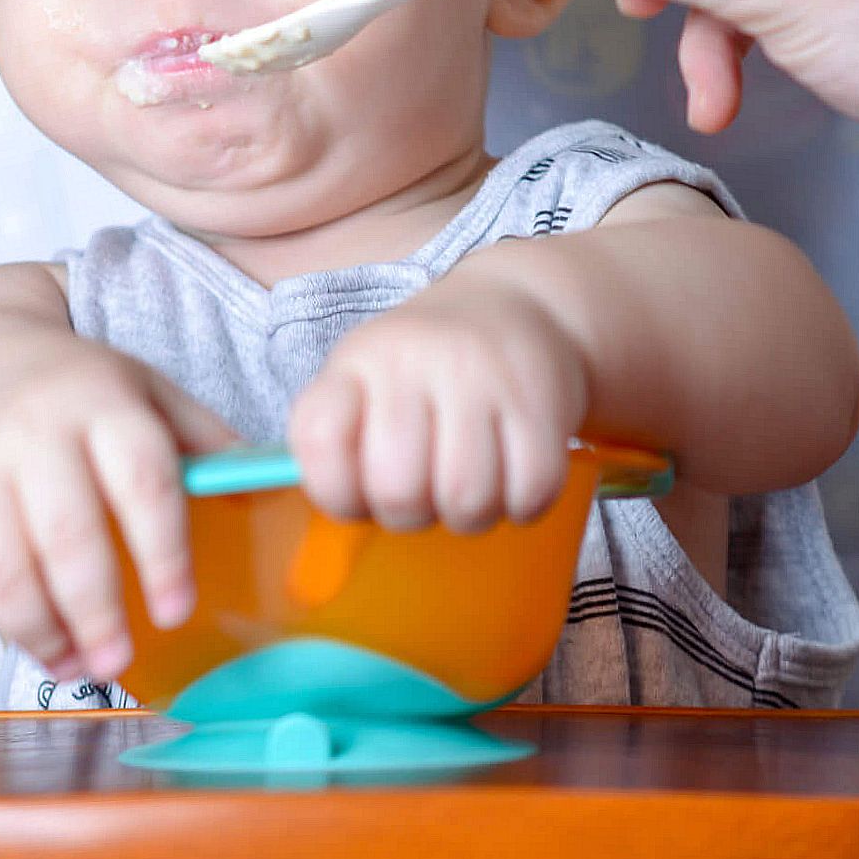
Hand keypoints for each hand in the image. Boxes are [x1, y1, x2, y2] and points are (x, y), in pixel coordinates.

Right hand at [0, 320, 241, 682]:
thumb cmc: (72, 391)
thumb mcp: (141, 389)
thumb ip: (203, 437)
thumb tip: (278, 487)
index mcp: (101, 404)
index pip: (142, 480)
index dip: (163, 552)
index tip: (177, 611)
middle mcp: (30, 434)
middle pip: (66, 534)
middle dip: (94, 610)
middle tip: (117, 661)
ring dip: (35, 631)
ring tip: (70, 664)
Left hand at [285, 282, 588, 534]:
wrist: (515, 307)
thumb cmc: (425, 370)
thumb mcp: (366, 383)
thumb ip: (341, 448)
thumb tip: (329, 550)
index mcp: (357, 363)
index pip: (319, 439)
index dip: (334, 491)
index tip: (358, 493)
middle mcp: (413, 361)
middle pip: (396, 487)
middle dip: (408, 516)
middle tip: (422, 496)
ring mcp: (479, 376)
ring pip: (466, 497)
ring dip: (468, 516)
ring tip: (467, 489)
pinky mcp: (539, 398)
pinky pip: (531, 489)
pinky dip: (521, 506)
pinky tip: (512, 481)